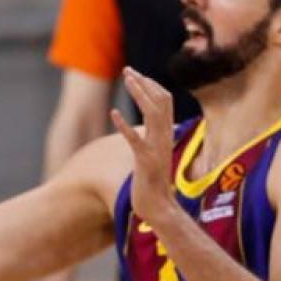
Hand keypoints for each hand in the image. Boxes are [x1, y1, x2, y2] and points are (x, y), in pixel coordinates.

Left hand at [110, 67, 176, 225]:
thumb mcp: (155, 158)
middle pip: (160, 102)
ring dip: (139, 94)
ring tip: (127, 79)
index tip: (139, 75)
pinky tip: (114, 113)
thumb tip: (151, 131)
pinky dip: (125, 126)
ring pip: (152, 114)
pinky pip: (136, 140)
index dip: (153, 87)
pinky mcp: (146, 163)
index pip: (165, 104)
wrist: (161, 210)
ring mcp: (157, 150)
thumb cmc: (155, 186)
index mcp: (166, 137)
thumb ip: (155, 142)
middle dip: (144, 83)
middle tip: (128, 69)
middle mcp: (164, 139)